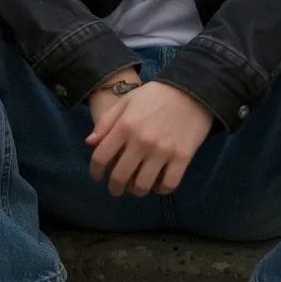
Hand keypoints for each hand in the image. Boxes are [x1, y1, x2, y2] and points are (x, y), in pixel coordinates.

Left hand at [86, 80, 213, 197]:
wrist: (190, 90)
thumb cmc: (155, 95)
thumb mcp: (126, 101)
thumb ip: (106, 122)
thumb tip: (90, 142)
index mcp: (125, 126)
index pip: (101, 157)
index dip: (95, 171)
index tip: (98, 176)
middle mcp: (141, 141)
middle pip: (120, 176)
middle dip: (114, 187)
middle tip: (115, 189)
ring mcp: (162, 151)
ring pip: (143, 186)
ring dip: (136, 191)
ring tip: (136, 187)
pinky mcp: (182, 158)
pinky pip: (168, 185)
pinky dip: (160, 189)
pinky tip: (157, 184)